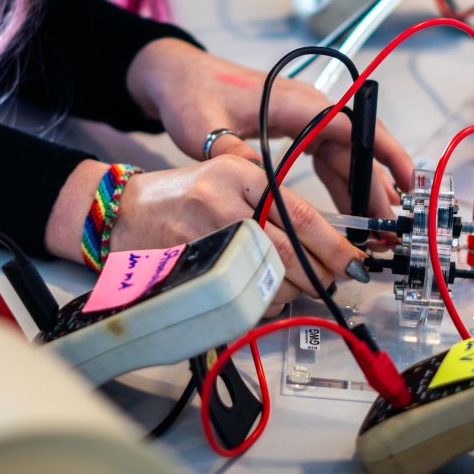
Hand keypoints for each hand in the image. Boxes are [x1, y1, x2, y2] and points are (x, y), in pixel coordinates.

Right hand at [45, 157, 367, 317]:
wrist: (120, 212)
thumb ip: (269, 203)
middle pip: (288, 250)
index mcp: (240, 171)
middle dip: (317, 275)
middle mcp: (223, 197)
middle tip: (331, 283)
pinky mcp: (189, 261)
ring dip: (288, 292)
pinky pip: (237, 293)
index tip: (353, 261)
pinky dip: (257, 301)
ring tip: (292, 288)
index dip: (332, 244)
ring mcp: (204, 231)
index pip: (300, 212)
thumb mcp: (226, 181)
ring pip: (267, 277)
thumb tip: (321, 243)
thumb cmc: (179, 199)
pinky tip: (259, 294)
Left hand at [126, 38, 414, 217]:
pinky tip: (348, 210)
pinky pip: (328, 157)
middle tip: (389, 226)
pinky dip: (341, 182)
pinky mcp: (295, 128)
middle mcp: (307, 108)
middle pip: (355, 148)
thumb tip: (253, 179)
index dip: (383, 154)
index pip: (353, 127)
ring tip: (375, 227)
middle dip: (377, 184)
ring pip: (345, 155)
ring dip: (361, 188)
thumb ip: (228, 152)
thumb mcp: (203, 127)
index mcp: (295, 103)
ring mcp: (303, 118)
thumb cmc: (190, 95)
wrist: (177, 77)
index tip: (406, 182)